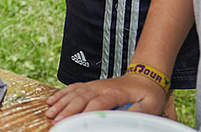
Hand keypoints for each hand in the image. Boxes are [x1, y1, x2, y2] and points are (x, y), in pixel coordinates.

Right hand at [45, 73, 167, 121]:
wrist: (145, 76)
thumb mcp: (151, 105)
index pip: (97, 104)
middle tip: (56, 121)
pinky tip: (52, 100)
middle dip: (67, 111)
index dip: (85, 114)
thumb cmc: (148, 93)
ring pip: (73, 93)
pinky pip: (73, 88)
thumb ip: (138, 113)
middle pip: (80, 99)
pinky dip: (61, 94)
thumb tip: (128, 121)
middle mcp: (101, 88)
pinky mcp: (91, 85)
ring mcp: (94, 85)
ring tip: (50, 113)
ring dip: (61, 103)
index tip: (77, 123)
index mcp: (115, 93)